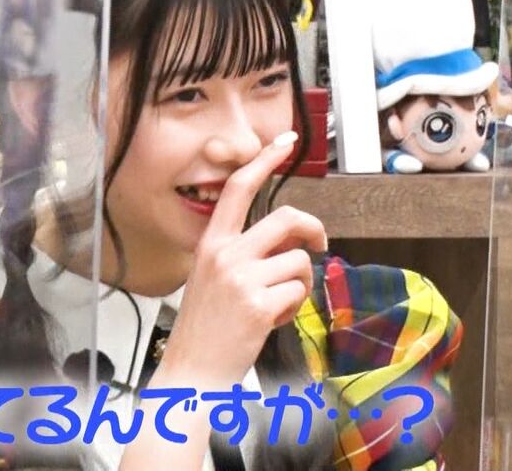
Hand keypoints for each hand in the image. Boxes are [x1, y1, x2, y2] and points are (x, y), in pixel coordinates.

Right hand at [156, 132, 326, 389]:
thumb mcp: (213, 277)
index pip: (240, 188)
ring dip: (298, 284)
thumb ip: (244, 252)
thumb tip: (287, 240)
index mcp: (212, 243)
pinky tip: (272, 320)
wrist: (192, 370)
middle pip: (287, 218)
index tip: (284, 141)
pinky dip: (293, 309)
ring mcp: (241, 278)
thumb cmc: (205, 327)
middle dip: (313, 230)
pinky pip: (298, 293)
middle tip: (318, 244)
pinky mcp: (259, 304)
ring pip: (298, 262)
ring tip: (276, 303)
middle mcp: (225, 254)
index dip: (265, 160)